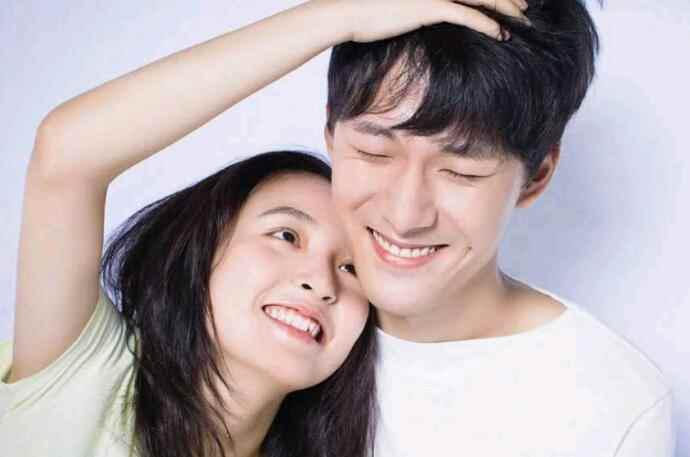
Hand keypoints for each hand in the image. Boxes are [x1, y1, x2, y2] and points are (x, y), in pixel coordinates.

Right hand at [331, 0, 527, 41]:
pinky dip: (488, 24)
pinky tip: (501, 33)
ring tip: (523, 20)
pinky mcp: (431, 6)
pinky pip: (468, 14)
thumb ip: (418, 7)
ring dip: (506, 9)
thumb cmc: (366, 11)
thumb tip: (426, 14)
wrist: (348, 12)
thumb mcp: (397, 6)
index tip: (510, 1)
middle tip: (526, 8)